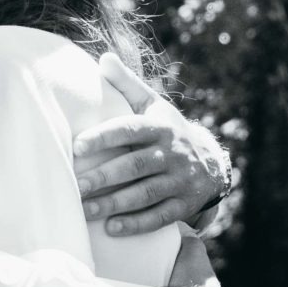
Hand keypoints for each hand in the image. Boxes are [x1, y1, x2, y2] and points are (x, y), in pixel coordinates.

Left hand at [73, 53, 230, 234]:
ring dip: (115, 204)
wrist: (211, 163)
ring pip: (145, 193)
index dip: (104, 137)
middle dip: (104, 176)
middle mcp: (171, 153)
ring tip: (86, 210)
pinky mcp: (183, 206)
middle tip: (76, 186)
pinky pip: (159, 217)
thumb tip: (103, 57)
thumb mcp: (152, 105)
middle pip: (135, 166)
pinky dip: (136, 224)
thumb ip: (127, 84)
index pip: (129, 130)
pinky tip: (111, 229)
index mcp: (159, 127)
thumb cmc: (167, 130)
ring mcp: (179, 181)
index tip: (77, 147)